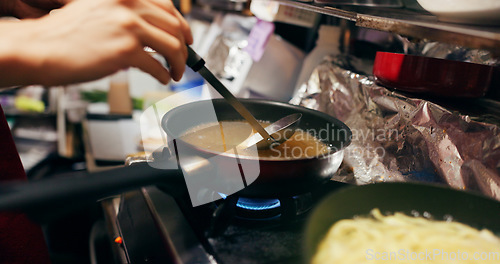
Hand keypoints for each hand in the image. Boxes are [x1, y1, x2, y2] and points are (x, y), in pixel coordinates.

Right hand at [0, 0, 192, 86]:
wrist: (40, 47)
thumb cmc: (66, 33)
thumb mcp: (100, 9)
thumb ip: (127, 14)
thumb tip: (156, 30)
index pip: (168, 6)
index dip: (182, 24)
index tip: (186, 37)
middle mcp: (129, 5)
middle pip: (175, 27)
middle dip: (184, 47)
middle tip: (184, 59)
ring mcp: (129, 27)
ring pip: (173, 47)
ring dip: (179, 63)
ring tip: (175, 72)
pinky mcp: (126, 51)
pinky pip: (158, 66)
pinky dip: (164, 75)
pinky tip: (161, 78)